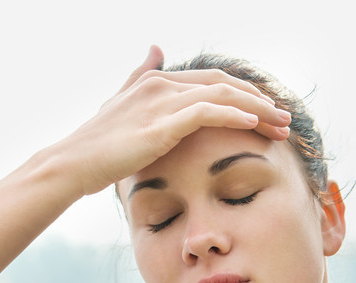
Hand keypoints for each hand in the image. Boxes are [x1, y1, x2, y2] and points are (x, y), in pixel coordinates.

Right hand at [61, 45, 292, 195]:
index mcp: (156, 80)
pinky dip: (234, 115)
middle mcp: (162, 84)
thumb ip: (139, 74)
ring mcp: (161, 102)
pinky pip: (208, 112)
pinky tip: (254, 125)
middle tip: (284, 120)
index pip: (212, 81)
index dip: (244, 94)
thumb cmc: (95, 144)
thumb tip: (155, 45)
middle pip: (225, 85)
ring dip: (258, 110)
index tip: (266, 113)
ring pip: (223, 96)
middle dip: (259, 101)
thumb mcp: (119, 102)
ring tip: (281, 126)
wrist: (71, 164)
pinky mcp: (162, 124)